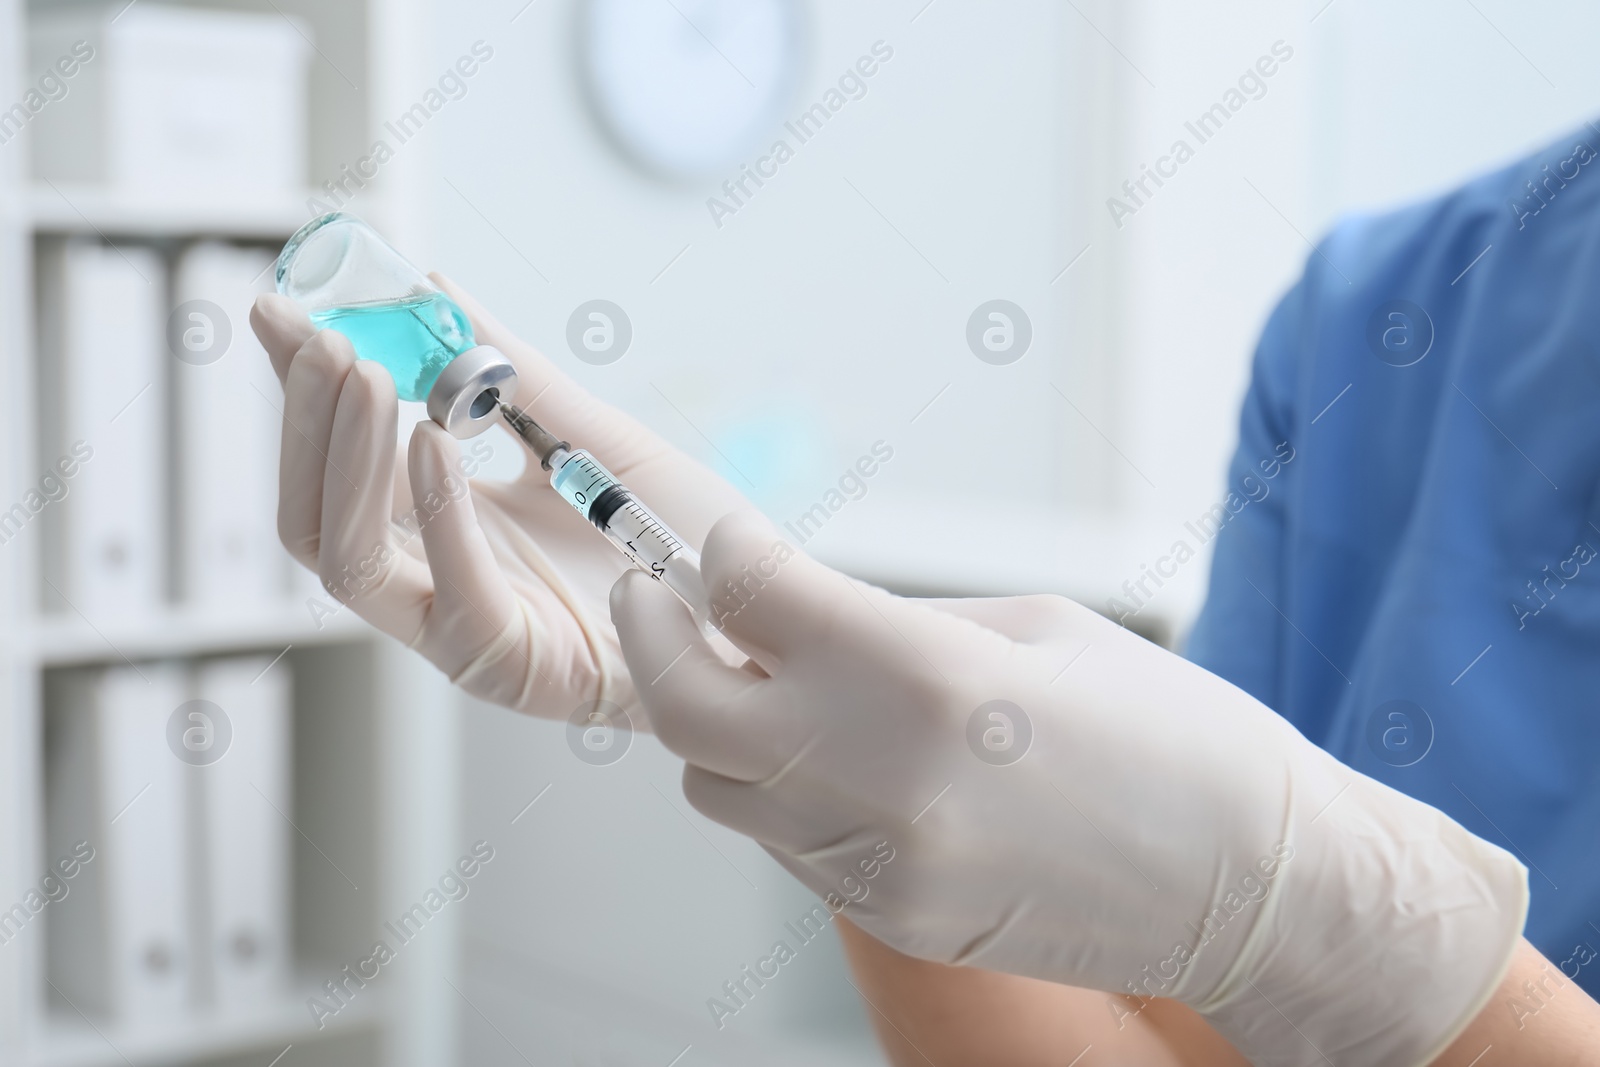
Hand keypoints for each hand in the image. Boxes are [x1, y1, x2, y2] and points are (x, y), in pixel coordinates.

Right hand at [249, 276, 745, 717]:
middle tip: (320, 340)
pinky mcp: (514, 667)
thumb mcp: (595, 438)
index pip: (343, 464)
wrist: (765, 614)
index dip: (303, 393)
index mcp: (450, 529)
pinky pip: (450, 593)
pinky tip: (431, 436)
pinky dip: (436, 513)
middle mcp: (441, 582)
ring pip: (352, 560)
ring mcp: (467, 630)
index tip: (280, 312)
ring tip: (363, 372)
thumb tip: (434, 291)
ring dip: (347, 461)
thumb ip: (515, 378)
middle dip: (306, 424)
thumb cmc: (685, 538)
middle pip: (320, 517)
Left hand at [611, 511, 1528, 1066]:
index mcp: (930, 675)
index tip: (716, 544)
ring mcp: (879, 863)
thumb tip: (802, 609)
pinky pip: (782, 844)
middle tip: (661, 602)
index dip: (717, 556)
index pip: (751, 597)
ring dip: (715, 725)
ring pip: (716, 787)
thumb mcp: (1041, 631)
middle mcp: (884, 777)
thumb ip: (899, 620)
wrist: (1254, 886)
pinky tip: (833, 757)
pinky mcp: (888, 919)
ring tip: (760, 683)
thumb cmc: (1172, 739)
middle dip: (653, 639)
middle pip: (683, 707)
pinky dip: (780, 790)